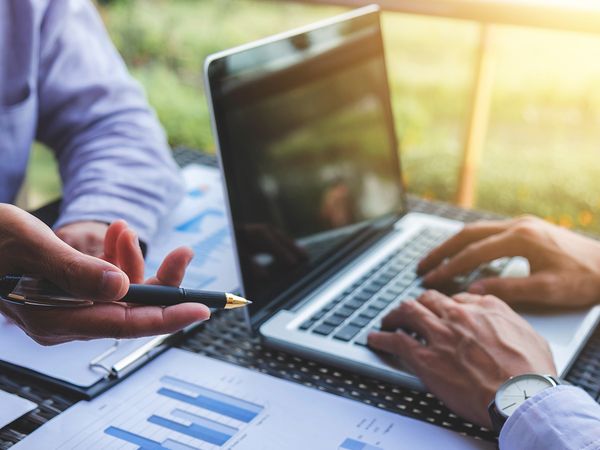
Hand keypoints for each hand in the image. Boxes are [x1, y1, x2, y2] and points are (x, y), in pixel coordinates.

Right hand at [0, 204, 209, 344]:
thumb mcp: (30, 246)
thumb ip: (75, 270)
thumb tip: (120, 287)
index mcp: (56, 319)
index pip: (126, 324)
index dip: (167, 317)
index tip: (201, 310)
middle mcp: (65, 320)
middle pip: (130, 310)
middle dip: (160, 282)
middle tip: (184, 253)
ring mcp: (67, 309)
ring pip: (119, 294)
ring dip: (129, 262)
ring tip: (122, 228)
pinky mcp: (66, 295)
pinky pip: (102, 283)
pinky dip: (112, 260)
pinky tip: (114, 235)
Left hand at [368, 290, 555, 427]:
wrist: (521, 396)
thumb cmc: (531, 373)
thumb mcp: (529, 335)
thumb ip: (509, 320)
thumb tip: (499, 318)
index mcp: (485, 308)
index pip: (455, 298)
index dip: (444, 305)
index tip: (440, 312)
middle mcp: (458, 315)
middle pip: (427, 299)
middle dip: (417, 304)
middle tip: (409, 312)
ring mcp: (439, 334)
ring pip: (407, 312)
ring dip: (394, 315)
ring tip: (387, 321)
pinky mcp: (425, 357)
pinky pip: (395, 341)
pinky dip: (381, 338)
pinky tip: (374, 339)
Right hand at [418, 216, 599, 306]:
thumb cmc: (585, 280)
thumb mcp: (547, 289)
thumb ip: (507, 289)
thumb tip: (472, 290)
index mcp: (521, 238)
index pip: (474, 253)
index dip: (449, 268)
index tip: (431, 280)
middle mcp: (518, 225)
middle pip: (468, 234)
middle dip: (442, 250)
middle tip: (422, 266)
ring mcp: (522, 224)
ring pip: (476, 230)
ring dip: (453, 245)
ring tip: (435, 260)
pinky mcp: (527, 228)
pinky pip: (489, 233)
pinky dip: (470, 244)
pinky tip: (464, 255)